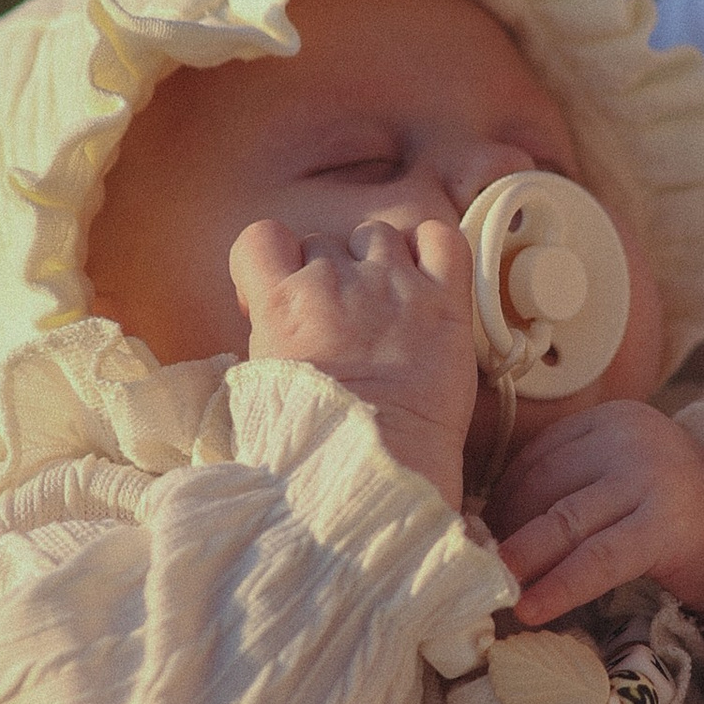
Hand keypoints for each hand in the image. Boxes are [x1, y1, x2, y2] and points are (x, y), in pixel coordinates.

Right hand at [232, 214, 477, 507]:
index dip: (267, 260)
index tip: (274, 294)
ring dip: (376, 261)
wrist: (378, 468)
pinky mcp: (444, 301)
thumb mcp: (261, 389)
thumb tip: (273, 326)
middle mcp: (335, 283)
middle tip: (338, 322)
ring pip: (376, 235)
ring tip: (384, 307)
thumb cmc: (313, 445)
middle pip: (324, 243)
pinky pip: (440, 238)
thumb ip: (268, 339)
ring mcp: (393, 285)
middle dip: (327, 274)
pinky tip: (425, 279)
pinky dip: (432, 248)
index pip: (259, 238)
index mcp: (280, 305)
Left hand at [489, 400, 703, 631]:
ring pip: (564, 522)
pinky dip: (559, 586)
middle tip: (473, 571)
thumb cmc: (679, 517)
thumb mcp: (624, 479)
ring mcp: (652, 477)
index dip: (500, 501)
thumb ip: (574, 483)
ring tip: (489, 590)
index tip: (479, 537)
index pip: (538, 457)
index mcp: (614, 420)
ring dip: (521, 560)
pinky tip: (531, 609)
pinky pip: (597, 559)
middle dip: (504, 533)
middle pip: (545, 488)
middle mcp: (632, 438)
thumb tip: (491, 523)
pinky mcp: (666, 524)